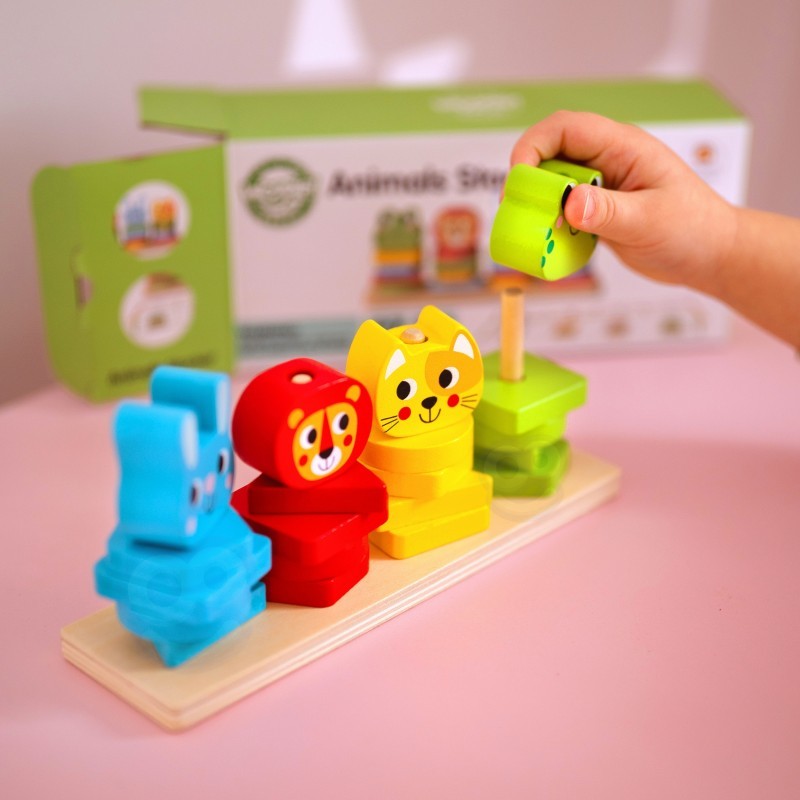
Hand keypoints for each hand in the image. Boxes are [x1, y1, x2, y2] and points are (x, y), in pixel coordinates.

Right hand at [510, 110, 737, 293]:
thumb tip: (568, 202)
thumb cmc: (693, 229)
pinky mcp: (596, 210)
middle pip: (551, 154)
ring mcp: (601, 185)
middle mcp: (607, 160)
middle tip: (516, 211)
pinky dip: (548, 223)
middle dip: (528, 179)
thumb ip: (607, 211)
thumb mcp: (649, 221)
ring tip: (531, 230)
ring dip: (536, 204)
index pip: (566, 128)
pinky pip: (561, 208)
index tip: (517, 178)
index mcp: (623, 147)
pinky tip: (550, 242)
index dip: (533, 145)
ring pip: (552, 183)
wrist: (710, 255)